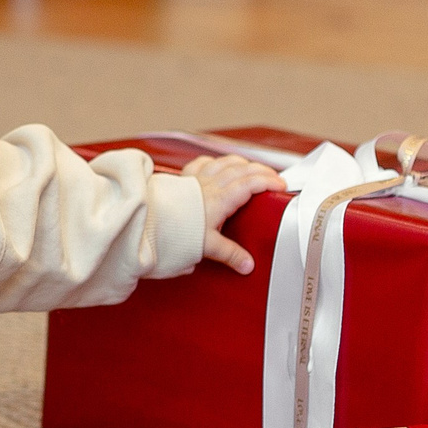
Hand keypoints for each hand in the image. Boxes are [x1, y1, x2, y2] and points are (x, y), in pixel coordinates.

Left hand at [181, 154, 285, 274]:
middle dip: (261, 171)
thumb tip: (248, 265)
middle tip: (274, 178)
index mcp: (220, 199)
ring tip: (252, 169)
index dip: (268, 181)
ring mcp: (196, 179)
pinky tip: (217, 165)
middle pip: (242, 169)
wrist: (146, 221)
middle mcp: (210, 184)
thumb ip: (230, 254)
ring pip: (224, 162)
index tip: (281, 185)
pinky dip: (214, 162)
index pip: (251, 183)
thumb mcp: (207, 246)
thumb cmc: (175, 232)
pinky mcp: (183, 179)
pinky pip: (202, 163)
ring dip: (241, 163)